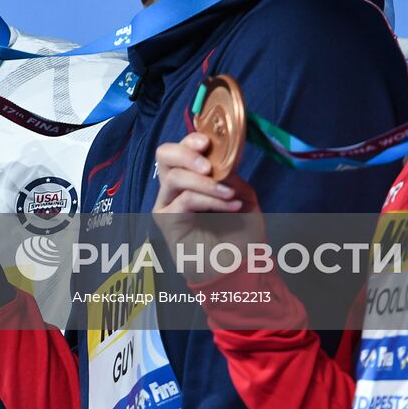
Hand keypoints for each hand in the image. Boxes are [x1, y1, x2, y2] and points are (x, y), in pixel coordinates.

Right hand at [152, 132, 264, 283]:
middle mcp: (174, 188)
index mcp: (190, 177)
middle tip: (207, 164)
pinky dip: (210, 200)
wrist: (238, 268)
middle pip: (164, 154)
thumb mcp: (243, 196)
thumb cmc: (239, 235)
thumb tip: (221, 160)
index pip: (180, 148)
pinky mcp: (166, 221)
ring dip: (206, 183)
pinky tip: (230, 206)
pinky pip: (185, 200)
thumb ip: (230, 176)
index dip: (191, 139)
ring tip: (230, 194)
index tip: (209, 142)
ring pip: (174, 177)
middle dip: (186, 152)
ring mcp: (167, 204)